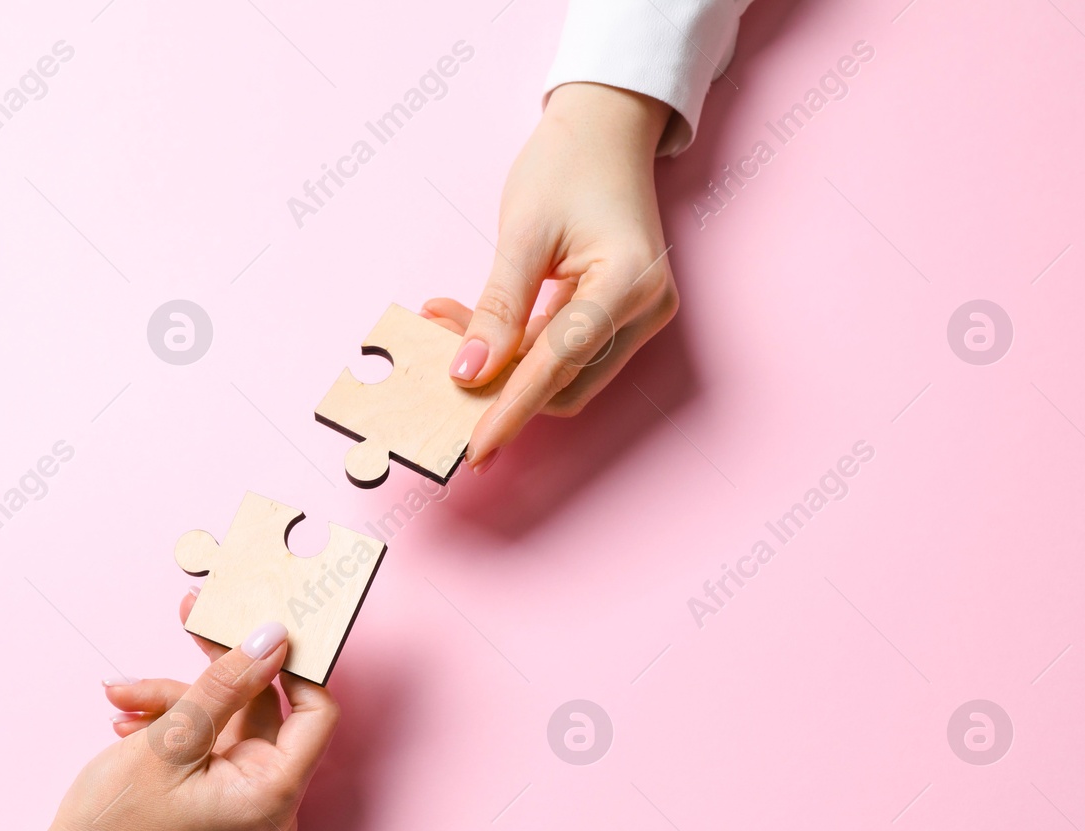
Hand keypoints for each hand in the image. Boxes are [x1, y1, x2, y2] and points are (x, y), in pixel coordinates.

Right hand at [0, 596, 339, 830]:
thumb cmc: (114, 828)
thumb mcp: (170, 741)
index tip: (260, 626)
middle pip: (263, 711)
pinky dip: (173, 728)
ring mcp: (243, 804)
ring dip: (177, 702)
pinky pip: (209, 747)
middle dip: (213, 673)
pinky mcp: (218, 802)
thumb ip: (225, 685)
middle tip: (190, 621)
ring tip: (122, 696)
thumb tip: (272, 639)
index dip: (292, 664)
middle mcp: (270, 803)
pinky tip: (128, 722)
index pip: (316, 712)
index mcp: (273, 794)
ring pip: (227, 723)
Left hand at [427, 82, 679, 472]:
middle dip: (500, 382)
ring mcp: (640, 317)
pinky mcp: (622, 317)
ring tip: (449, 326)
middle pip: (565, 383)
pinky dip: (520, 350)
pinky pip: (567, 355)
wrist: (606, 128)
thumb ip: (498, 308)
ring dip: (505, 367)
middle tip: (438, 351)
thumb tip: (470, 373)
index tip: (474, 447)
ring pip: (564, 376)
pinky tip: (476, 326)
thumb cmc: (568, 163)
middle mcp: (647, 310)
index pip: (559, 365)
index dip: (511, 409)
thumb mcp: (522, 232)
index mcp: (630, 283)